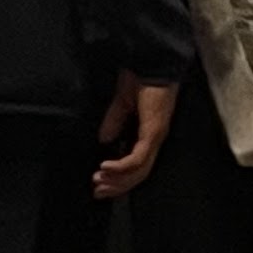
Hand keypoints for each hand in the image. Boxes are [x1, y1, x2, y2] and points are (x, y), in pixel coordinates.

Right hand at [92, 71, 176, 201]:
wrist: (153, 61)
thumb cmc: (142, 76)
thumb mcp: (122, 102)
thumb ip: (114, 121)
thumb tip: (104, 140)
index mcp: (150, 133)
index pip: (137, 165)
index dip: (120, 177)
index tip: (100, 183)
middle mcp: (155, 139)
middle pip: (138, 174)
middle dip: (117, 185)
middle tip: (97, 191)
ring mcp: (155, 137)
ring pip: (139, 171)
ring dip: (118, 180)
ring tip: (99, 182)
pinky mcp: (153, 132)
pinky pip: (137, 158)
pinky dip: (121, 166)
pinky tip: (106, 167)